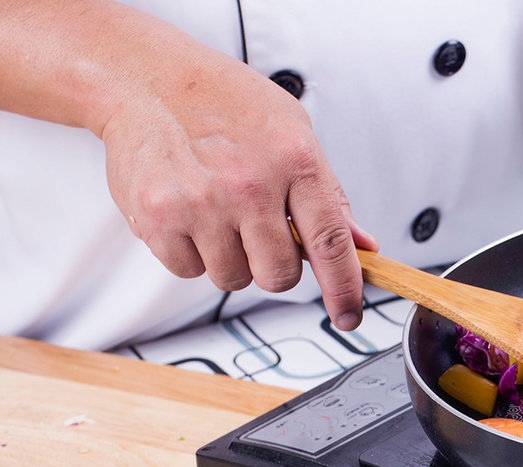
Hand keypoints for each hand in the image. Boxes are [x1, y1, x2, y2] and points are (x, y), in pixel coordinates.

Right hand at [103, 48, 377, 330]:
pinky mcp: (158, 217)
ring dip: (231, 258)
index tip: (349, 317)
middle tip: (261, 232)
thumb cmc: (226, 103)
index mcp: (294, 160)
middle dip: (276, 267)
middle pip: (279, 276)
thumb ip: (329, 196)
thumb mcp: (294, 132)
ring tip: (219, 211)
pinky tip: (189, 211)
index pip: (331, 243)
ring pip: (233, 279)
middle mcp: (249, 184)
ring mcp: (201, 202)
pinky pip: (188, 271)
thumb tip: (362, 245)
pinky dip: (191, 253)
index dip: (344, 289)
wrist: (147, 80)